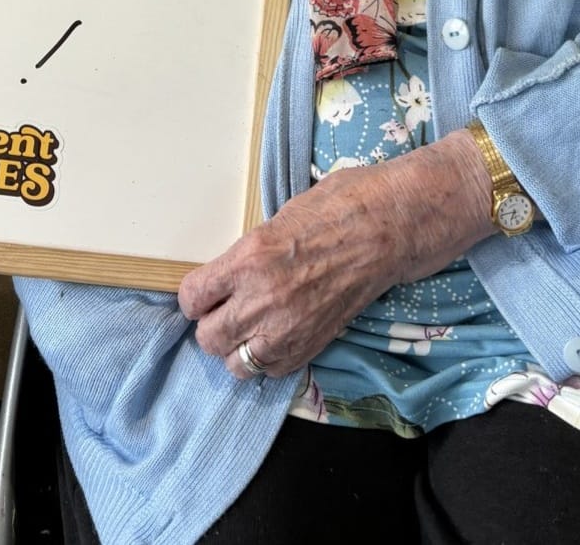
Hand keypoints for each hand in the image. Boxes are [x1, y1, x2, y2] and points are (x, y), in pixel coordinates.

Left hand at [178, 130, 493, 381]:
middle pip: (207, 338)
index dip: (195, 296)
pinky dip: (267, 359)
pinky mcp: (312, 346)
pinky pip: (271, 371)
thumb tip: (229, 273)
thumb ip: (247, 253)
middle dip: (212, 324)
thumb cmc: (337, 208)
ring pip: (236, 363)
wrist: (387, 229)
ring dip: (237, 347)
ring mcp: (288, 329)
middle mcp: (262, 300)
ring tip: (251, 327)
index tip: (204, 292)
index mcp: (248, 258)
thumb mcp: (277, 219)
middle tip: (226, 309)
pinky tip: (276, 336)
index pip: (192, 297)